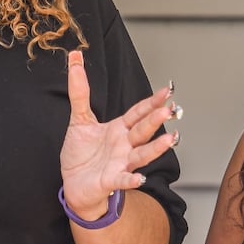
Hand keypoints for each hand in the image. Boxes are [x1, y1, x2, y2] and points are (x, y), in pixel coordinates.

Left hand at [59, 51, 178, 219]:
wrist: (73, 184)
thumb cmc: (81, 154)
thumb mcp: (79, 119)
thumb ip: (79, 91)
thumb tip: (75, 59)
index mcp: (119, 129)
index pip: (139, 113)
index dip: (152, 102)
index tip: (167, 91)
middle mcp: (124, 145)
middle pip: (143, 130)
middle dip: (156, 120)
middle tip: (170, 110)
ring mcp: (120, 163)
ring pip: (141, 154)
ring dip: (155, 148)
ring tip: (169, 140)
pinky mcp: (109, 180)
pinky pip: (122, 179)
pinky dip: (131, 179)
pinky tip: (139, 177)